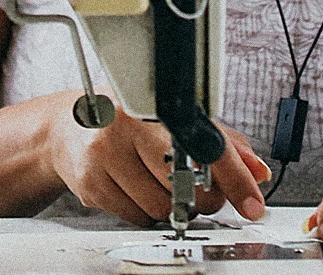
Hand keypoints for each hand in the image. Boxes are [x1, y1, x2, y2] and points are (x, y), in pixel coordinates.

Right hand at [41, 92, 270, 225]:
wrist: (66, 128)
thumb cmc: (124, 120)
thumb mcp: (174, 119)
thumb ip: (221, 142)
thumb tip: (256, 170)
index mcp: (154, 104)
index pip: (207, 146)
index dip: (235, 178)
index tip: (252, 203)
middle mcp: (127, 126)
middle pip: (186, 185)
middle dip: (201, 196)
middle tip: (195, 187)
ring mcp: (104, 156)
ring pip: (162, 207)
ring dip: (170, 206)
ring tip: (155, 182)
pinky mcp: (91, 184)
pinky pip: (137, 217)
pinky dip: (144, 211)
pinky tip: (133, 188)